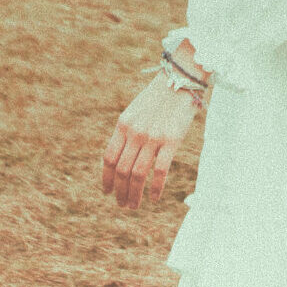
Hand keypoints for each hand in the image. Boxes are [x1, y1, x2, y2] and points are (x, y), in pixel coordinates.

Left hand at [101, 74, 197, 208]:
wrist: (180, 80)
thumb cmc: (158, 97)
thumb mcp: (135, 111)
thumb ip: (126, 132)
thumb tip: (119, 159)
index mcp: (123, 124)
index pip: (109, 158)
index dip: (106, 178)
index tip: (107, 192)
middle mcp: (135, 132)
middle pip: (122, 170)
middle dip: (120, 192)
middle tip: (122, 205)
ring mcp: (152, 137)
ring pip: (138, 174)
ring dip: (133, 194)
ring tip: (133, 206)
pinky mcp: (171, 140)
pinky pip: (160, 171)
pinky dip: (155, 188)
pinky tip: (154, 198)